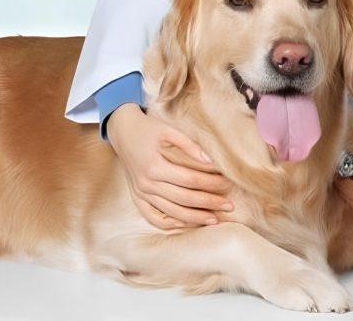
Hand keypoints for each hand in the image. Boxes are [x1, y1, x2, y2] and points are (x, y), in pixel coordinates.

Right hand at [107, 104, 233, 229]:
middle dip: (209, 203)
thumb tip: (211, 162)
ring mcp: (141, 193)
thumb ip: (189, 146)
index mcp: (154, 166)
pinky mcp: (137, 198)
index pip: (190, 180)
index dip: (211, 183)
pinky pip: (154, 217)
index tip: (228, 184)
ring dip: (195, 218)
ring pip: (171, 212)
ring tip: (215, 219)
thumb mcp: (168, 130)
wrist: (123, 131)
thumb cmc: (148, 129)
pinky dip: (172, 224)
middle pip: (184, 199)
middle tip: (229, 205)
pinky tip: (188, 224)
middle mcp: (146, 183)